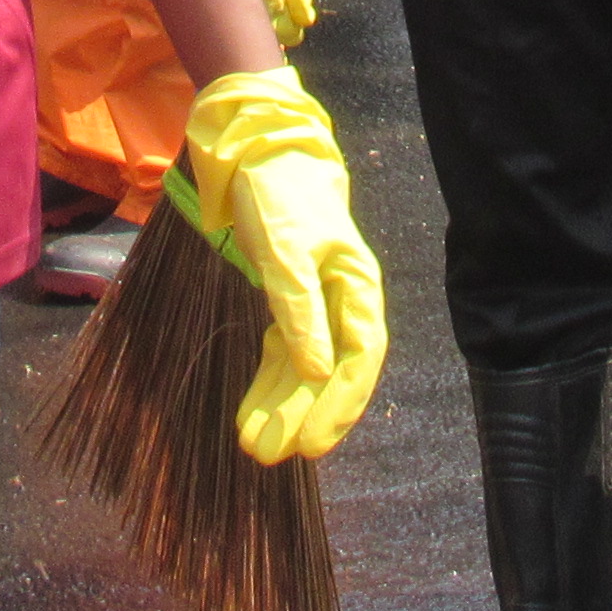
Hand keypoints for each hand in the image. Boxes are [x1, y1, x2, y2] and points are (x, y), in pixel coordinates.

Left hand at [177, 67, 386, 462]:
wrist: (258, 155)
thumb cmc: (278, 196)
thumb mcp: (286, 253)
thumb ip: (302, 311)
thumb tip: (321, 372)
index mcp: (357, 286)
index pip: (360, 358)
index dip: (340, 405)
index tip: (310, 446)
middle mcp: (344, 300)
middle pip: (333, 372)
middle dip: (303, 416)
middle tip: (269, 456)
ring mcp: (317, 303)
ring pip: (306, 369)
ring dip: (282, 406)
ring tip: (253, 446)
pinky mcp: (290, 302)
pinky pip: (284, 353)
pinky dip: (269, 383)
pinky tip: (251, 413)